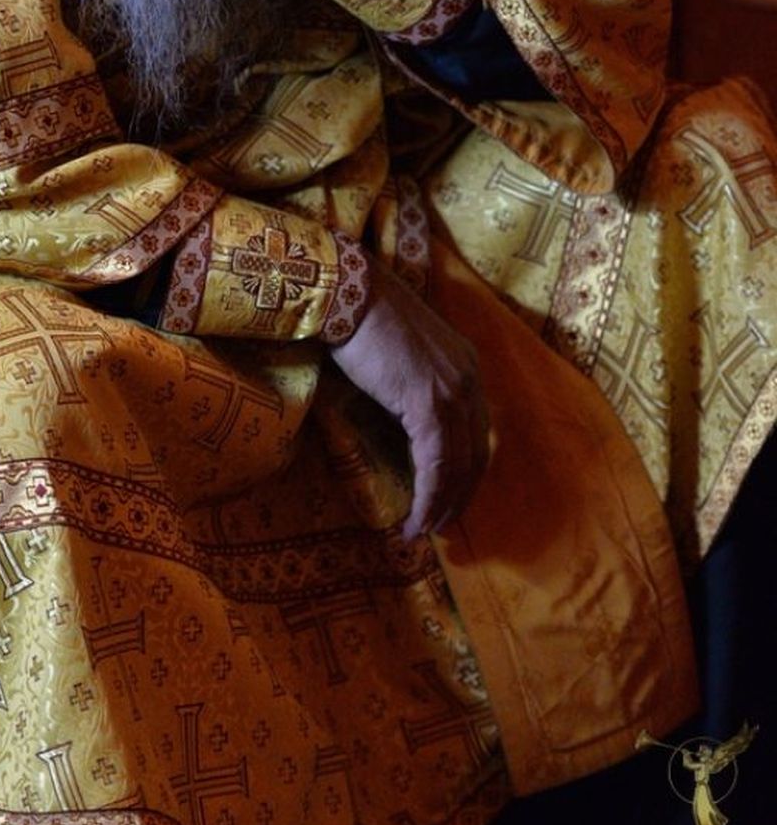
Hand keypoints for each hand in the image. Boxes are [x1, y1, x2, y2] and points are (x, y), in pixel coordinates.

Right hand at [331, 256, 489, 538]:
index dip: (466, 470)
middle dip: (460, 495)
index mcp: (465, 365)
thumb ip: (413, 381)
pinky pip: (436, 465)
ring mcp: (452, 392)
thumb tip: (401, 414)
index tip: (450, 498)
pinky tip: (415, 520)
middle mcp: (468, 379)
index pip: (476, 430)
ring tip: (424, 531)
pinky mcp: (428, 404)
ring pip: (458, 465)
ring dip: (443, 505)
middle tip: (440, 526)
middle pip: (476, 453)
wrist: (347, 293)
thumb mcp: (401, 352)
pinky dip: (428, 497)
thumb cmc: (361, 317)